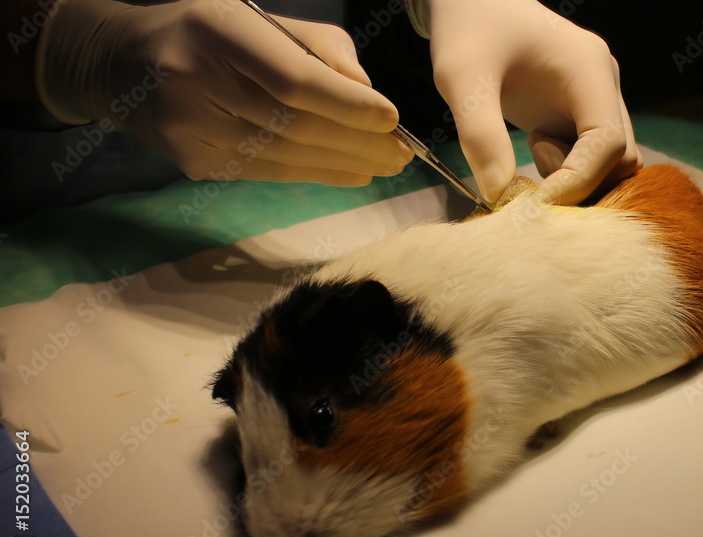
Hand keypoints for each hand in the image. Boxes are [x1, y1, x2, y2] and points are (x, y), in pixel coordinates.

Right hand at [35, 0, 412, 184]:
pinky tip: (350, 174)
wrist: (122, 64)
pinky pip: (268, 172)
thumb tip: (367, 93)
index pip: (293, 80)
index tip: (392, 118)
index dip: (346, 105)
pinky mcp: (193, 162)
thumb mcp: (256, 18)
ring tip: (385, 165)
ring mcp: (190, 129)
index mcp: (216, 32)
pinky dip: (316, 174)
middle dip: (357, 142)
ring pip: (285, 156)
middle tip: (402, 152)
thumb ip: (317, 48)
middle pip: (294, 124)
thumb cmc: (205, 33)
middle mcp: (196, 81)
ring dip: (344, 164)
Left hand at [426, 0, 640, 204]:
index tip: (536, 202)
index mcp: (589, 68)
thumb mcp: (461, 77)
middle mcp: (604, 84)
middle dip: (579, 182)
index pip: (608, 142)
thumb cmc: (468, 27)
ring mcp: (597, 99)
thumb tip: (499, 195)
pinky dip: (568, 170)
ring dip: (575, 177)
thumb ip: (480, 135)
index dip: (578, 181)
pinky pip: (593, 157)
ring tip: (530, 148)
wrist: (471, 1)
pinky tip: (532, 148)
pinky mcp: (582, 112)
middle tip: (529, 171)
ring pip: (613, 163)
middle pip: (621, 159)